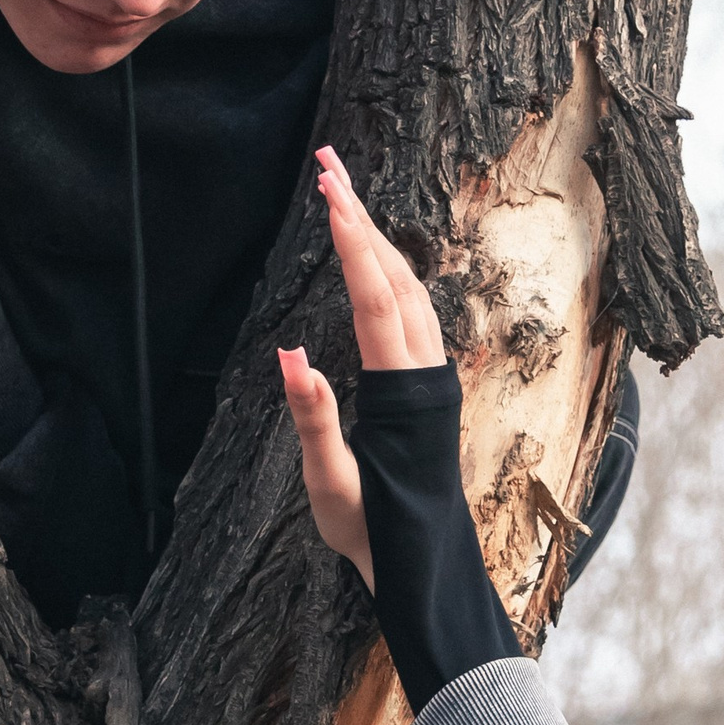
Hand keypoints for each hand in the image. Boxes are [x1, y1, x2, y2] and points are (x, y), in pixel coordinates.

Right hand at [279, 148, 445, 588]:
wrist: (421, 560)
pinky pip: (413, 308)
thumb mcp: (330, 484)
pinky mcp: (428, 381)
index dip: (352, 243)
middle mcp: (423, 371)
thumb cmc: (370, 527)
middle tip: (328, 164)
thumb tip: (291, 357)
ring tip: (341, 193)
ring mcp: (432, 373)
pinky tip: (373, 255)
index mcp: (399, 390)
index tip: (331, 192)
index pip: (375, 298)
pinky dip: (390, 268)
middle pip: (396, 277)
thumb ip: (313, 420)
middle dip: (362, 218)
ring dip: (377, 238)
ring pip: (410, 288)